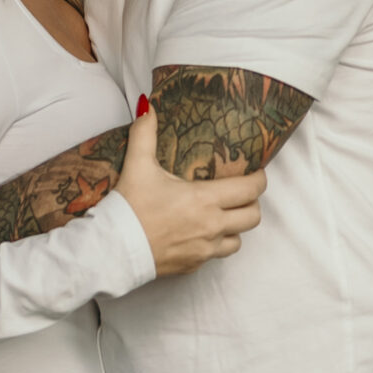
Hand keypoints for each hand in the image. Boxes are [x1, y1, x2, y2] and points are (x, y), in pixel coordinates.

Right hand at [115, 106, 264, 276]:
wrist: (113, 250)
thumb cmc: (129, 208)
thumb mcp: (137, 165)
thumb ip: (144, 132)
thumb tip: (147, 106)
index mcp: (204, 200)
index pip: (251, 190)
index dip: (259, 179)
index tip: (255, 172)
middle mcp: (211, 226)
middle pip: (253, 216)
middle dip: (251, 203)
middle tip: (240, 192)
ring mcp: (204, 249)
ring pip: (239, 240)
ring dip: (235, 227)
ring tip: (222, 214)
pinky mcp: (194, 266)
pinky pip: (216, 255)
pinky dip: (214, 244)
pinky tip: (199, 233)